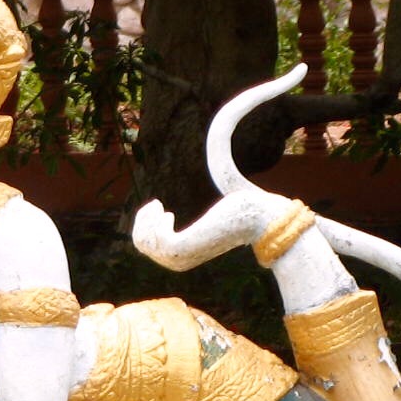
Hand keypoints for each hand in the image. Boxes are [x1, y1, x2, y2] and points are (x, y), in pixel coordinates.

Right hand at [131, 189, 295, 270]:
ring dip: (145, 220)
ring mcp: (180, 258)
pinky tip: (166, 212)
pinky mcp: (182, 250)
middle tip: (156, 205)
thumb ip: (208, 197)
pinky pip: (153, 240)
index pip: (148, 248)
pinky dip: (152, 222)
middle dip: (142, 221)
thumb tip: (221, 138)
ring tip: (158, 206)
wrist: (260, 218)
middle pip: (140, 244)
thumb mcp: (213, 209)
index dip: (145, 225)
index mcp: (185, 256)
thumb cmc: (242, 210)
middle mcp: (180, 263)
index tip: (158, 208)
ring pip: (142, 242)